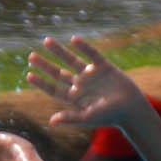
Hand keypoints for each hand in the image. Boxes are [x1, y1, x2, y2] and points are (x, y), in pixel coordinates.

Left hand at [26, 36, 149, 132]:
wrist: (131, 108)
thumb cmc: (110, 116)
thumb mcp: (88, 118)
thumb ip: (70, 118)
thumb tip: (51, 121)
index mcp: (75, 98)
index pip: (54, 89)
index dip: (42, 83)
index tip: (29, 75)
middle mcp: (81, 85)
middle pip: (58, 73)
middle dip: (45, 65)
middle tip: (30, 56)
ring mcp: (91, 75)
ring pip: (71, 60)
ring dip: (59, 51)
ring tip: (46, 41)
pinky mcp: (104, 67)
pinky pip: (92, 54)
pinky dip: (84, 47)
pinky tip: (74, 40)